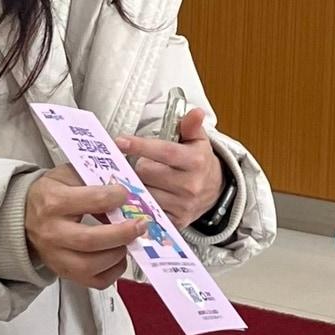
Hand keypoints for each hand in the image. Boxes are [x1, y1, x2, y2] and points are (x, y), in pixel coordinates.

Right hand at [24, 166, 145, 289]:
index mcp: (54, 202)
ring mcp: (57, 256)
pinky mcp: (65, 273)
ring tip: (128, 241)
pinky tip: (118, 256)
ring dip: (118, 254)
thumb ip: (95, 180)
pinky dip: (114, 271)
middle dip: (122, 233)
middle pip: (91, 239)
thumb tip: (128, 192)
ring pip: (92, 265)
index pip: (92, 200)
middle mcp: (53, 232)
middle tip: (140, 225)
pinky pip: (95, 281)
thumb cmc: (51, 194)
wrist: (24, 216)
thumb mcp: (68, 176)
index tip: (126, 195)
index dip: (116, 197)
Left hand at [116, 107, 223, 227]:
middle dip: (139, 166)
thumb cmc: (199, 162)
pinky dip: (142, 204)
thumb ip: (191, 126)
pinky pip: (148, 211)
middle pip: (147, 172)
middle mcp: (190, 185)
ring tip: (145, 181)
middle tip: (144, 164)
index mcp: (196, 161)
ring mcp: (183, 205)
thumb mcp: (198, 141)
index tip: (120, 141)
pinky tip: (142, 197)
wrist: (215, 192)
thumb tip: (195, 112)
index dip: (140, 146)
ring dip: (139, 185)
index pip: (164, 151)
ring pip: (144, 192)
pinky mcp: (175, 222)